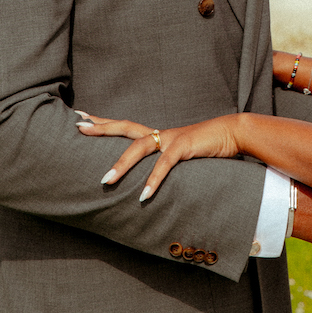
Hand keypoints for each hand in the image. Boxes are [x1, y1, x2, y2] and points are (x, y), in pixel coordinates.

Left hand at [76, 112, 241, 200]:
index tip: (82, 116)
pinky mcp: (184, 147)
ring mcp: (171, 138)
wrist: (232, 133)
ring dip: (122, 164)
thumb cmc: (207, 147)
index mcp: (157, 136)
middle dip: (102, 127)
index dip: (104, 122)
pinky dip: (154, 180)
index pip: (125, 127)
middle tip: (79, 126)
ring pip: (140, 147)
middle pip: (125, 128)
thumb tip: (147, 185)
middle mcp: (160, 134)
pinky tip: (144, 196)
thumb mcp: (181, 157)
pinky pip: (165, 164)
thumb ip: (164, 166)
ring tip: (104, 180)